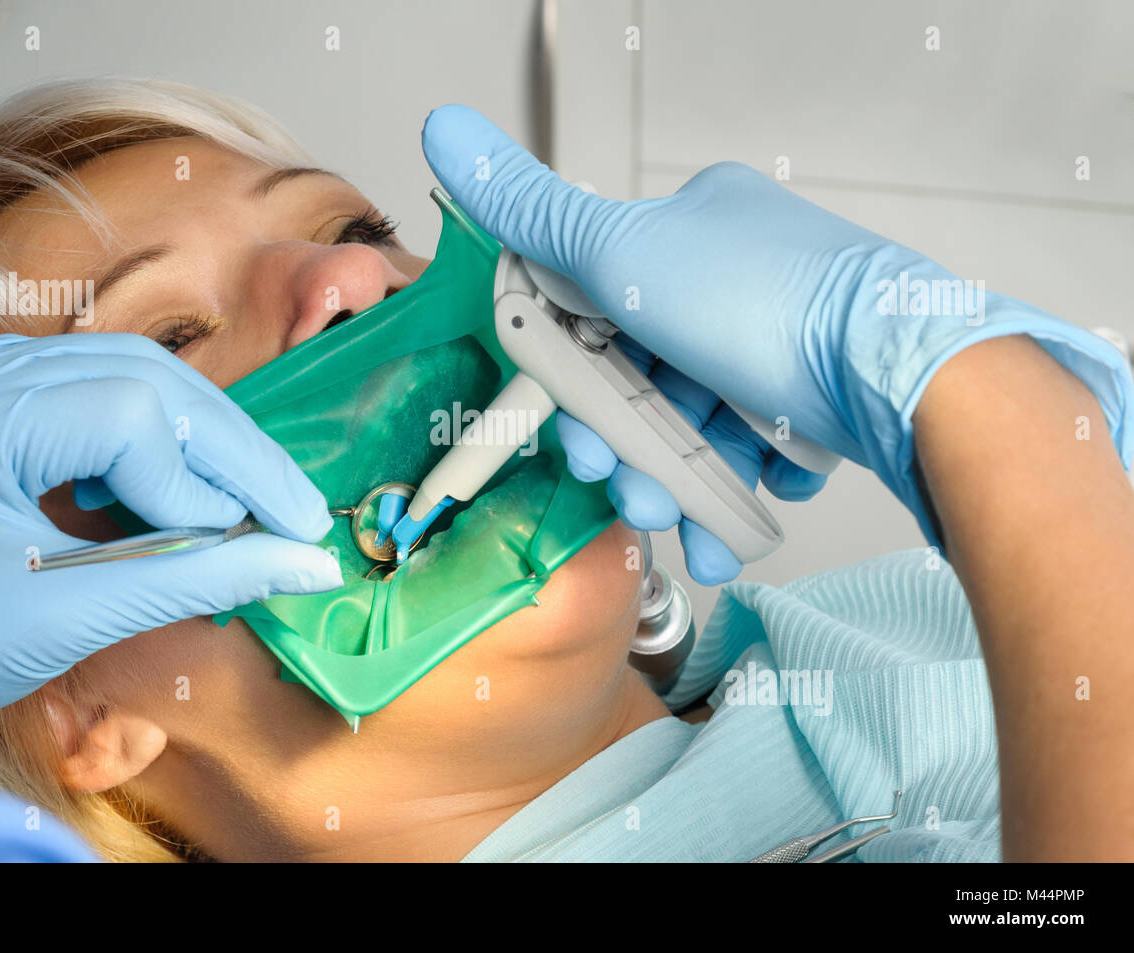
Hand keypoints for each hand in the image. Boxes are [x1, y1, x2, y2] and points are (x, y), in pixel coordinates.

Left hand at [0, 334, 340, 736]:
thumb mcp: (68, 619)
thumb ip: (197, 579)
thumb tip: (307, 564)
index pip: (125, 416)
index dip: (208, 479)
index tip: (264, 541)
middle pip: (138, 374)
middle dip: (227, 449)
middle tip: (292, 513)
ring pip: (127, 370)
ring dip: (202, 437)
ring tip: (253, 500)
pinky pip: (96, 385)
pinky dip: (158, 433)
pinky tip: (186, 483)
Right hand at [421, 105, 1130, 575]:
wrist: (903, 376)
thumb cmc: (773, 308)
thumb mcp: (625, 254)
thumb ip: (531, 211)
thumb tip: (445, 128)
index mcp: (688, 231)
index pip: (596, 307)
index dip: (575, 381)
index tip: (575, 431)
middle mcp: (735, 280)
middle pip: (645, 378)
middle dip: (630, 449)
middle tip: (631, 490)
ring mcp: (780, 341)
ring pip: (698, 425)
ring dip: (680, 485)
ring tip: (687, 524)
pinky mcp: (818, 399)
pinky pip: (756, 451)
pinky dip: (739, 488)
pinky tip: (737, 513)